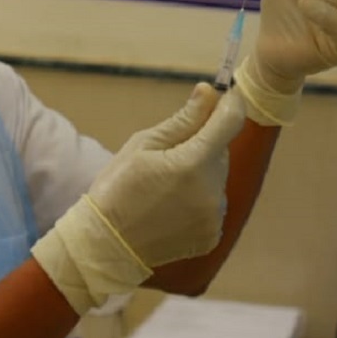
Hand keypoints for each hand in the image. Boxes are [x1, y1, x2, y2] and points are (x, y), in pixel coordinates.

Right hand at [32, 84, 245, 314]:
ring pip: (217, 180)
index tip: (224, 96)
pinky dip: (199, 201)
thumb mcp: (143, 146)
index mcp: (192, 164)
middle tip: (168, 156)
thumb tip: (209, 92)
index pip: (230, 122)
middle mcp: (211, 192)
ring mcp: (214, 218)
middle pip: (221, 152)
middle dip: (204, 146)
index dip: (231, 104)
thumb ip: (183, 120)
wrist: (105, 245)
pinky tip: (171, 208)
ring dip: (201, 175)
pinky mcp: (212, 236)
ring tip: (165, 188)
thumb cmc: (117, 188)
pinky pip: (213, 206)